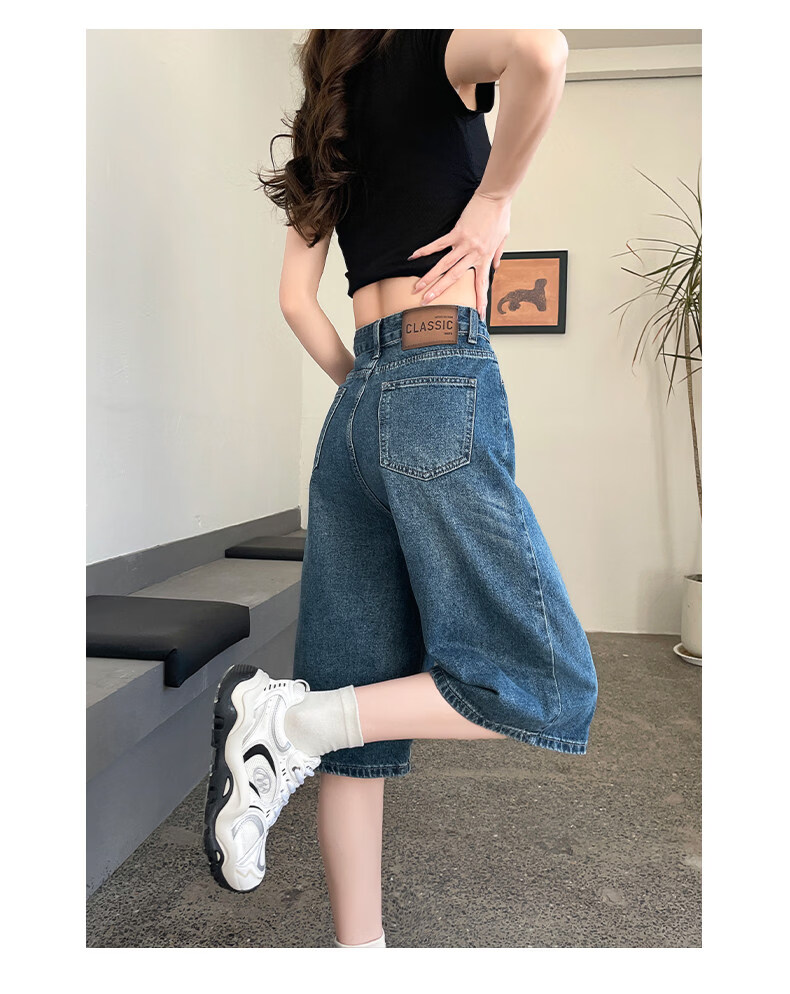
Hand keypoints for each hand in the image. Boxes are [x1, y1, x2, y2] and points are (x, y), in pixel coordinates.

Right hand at [407, 191, 510, 317]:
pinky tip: (413, 256)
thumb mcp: (503, 238)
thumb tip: (495, 267)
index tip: (479, 315)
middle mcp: (473, 254)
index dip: (480, 300)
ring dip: (429, 277)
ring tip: (417, 287)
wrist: (496, 197)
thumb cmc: (500, 215)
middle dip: (440, 292)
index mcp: (485, 258)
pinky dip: (425, 250)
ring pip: (444, 265)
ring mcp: (463, 244)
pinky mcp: (456, 232)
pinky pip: (438, 244)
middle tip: (426, 302)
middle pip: (454, 278)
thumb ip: (497, 254)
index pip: (481, 284)